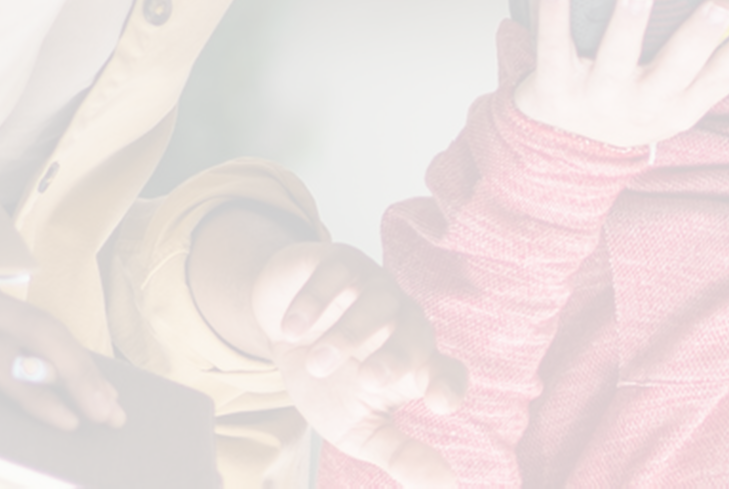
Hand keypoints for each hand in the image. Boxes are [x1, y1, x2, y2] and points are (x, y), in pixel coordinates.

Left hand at [0, 298, 126, 468]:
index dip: (30, 390)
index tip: (65, 420)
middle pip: (31, 331)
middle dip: (76, 371)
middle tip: (110, 414)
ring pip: (34, 320)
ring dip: (74, 359)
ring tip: (107, 400)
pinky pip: (22, 318)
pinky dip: (55, 345)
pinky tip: (77, 373)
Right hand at [245, 238, 467, 485]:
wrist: (281, 328)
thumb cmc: (331, 382)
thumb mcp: (360, 428)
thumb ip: (400, 453)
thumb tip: (444, 484)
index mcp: (414, 363)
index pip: (446, 370)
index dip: (448, 383)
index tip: (438, 403)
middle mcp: (400, 320)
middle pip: (416, 330)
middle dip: (398, 354)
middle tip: (370, 381)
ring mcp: (370, 286)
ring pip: (376, 299)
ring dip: (349, 332)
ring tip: (318, 362)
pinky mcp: (336, 262)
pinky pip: (334, 273)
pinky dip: (314, 301)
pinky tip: (294, 329)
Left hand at [512, 0, 728, 149]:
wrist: (563, 151)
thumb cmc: (629, 105)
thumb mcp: (671, 101)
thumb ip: (702, 66)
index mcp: (675, 107)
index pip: (715, 83)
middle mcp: (641, 104)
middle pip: (674, 71)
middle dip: (698, 37)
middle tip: (720, 3)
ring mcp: (598, 97)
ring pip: (615, 62)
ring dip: (627, 28)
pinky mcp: (556, 87)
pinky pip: (553, 49)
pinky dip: (554, 18)